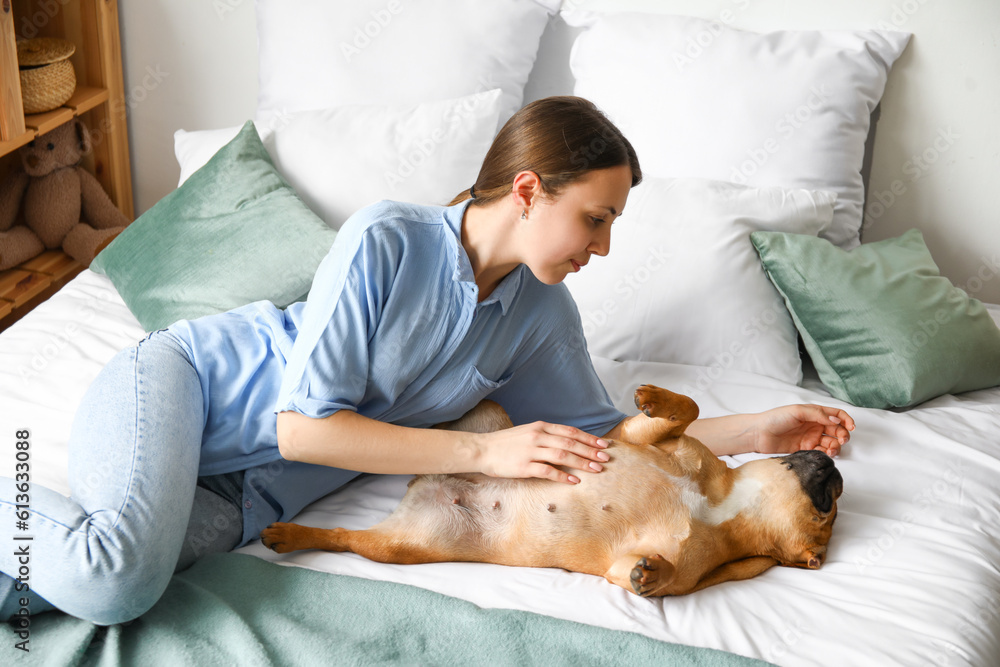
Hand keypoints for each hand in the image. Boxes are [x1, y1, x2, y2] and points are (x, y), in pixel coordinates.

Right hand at [475, 421, 610, 483]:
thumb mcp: (528, 433)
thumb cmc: (506, 443)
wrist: (482, 449)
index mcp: (540, 427)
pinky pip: (548, 471)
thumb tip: (568, 442)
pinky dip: (563, 476)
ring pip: (563, 455)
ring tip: (596, 469)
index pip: (570, 431)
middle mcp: (538, 437)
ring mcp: (531, 451)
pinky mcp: (524, 466)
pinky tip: (575, 481)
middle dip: (590, 450)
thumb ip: (546, 436)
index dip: (588, 438)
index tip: (603, 444)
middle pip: (570, 443)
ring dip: (582, 462)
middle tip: (605, 458)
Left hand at [752, 404, 854, 456]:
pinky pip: (822, 452)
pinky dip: (827, 453)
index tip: (851, 427)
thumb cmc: (775, 418)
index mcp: (814, 413)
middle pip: (837, 430)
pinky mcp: (806, 450)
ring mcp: (811, 438)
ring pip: (832, 443)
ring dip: (836, 446)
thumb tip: (836, 420)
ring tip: (832, 449)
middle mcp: (815, 425)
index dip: (846, 420)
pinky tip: (825, 453)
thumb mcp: (797, 411)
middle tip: (842, 440)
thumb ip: (818, 415)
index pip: (836, 415)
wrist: (759, 434)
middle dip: (843, 435)